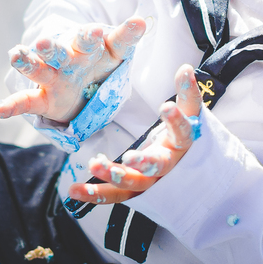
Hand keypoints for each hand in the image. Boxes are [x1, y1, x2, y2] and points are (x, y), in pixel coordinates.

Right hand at [0, 16, 145, 122]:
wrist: (81, 85)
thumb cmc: (98, 61)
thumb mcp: (115, 50)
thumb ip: (125, 37)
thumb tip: (142, 19)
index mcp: (90, 48)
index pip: (94, 40)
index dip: (92, 36)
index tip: (96, 31)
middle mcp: (68, 59)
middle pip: (60, 52)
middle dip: (52, 48)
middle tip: (44, 44)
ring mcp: (53, 78)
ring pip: (38, 69)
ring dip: (27, 63)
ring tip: (15, 57)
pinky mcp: (43, 99)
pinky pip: (26, 103)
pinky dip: (12, 106)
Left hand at [65, 64, 202, 204]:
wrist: (186, 169)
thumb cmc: (181, 135)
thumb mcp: (188, 113)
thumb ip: (186, 92)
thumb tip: (185, 68)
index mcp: (181, 145)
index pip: (183, 133)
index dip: (177, 121)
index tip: (166, 106)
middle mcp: (167, 166)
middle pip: (157, 167)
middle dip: (143, 163)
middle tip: (129, 157)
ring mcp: (150, 182)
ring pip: (133, 184)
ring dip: (113, 176)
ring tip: (94, 164)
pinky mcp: (133, 191)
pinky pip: (114, 195)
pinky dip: (94, 194)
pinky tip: (74, 191)